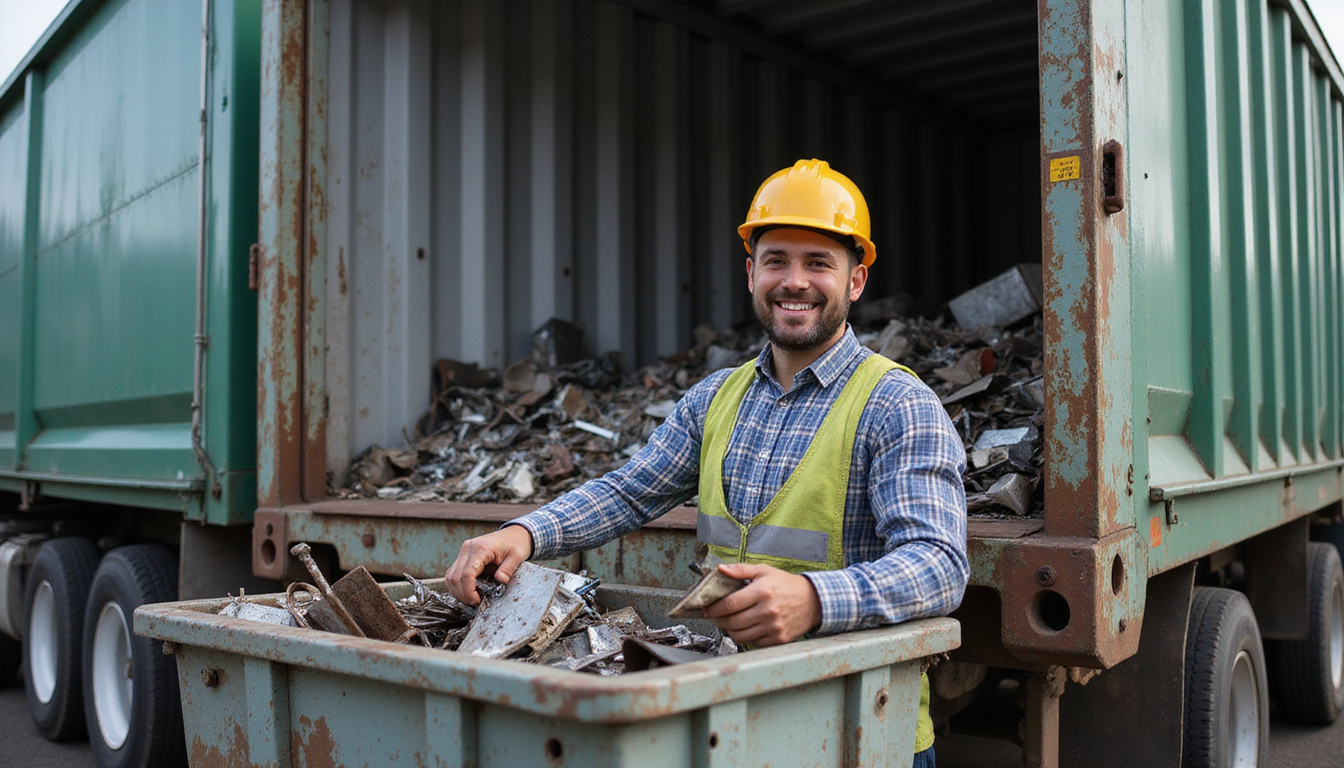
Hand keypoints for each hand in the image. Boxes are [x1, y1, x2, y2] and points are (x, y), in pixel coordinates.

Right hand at [444, 524, 533, 604]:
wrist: (513, 533)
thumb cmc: (515, 543)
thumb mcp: (517, 556)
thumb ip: (508, 569)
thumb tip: (501, 581)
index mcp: (481, 548)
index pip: (467, 574)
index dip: (469, 591)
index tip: (477, 601)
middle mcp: (468, 548)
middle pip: (455, 577)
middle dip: (463, 594)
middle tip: (475, 603)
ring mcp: (464, 551)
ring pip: (450, 576)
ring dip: (458, 591)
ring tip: (472, 599)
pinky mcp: (463, 556)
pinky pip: (453, 573)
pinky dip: (458, 585)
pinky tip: (469, 591)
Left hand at [701, 563, 821, 646]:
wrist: (813, 601)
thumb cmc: (787, 585)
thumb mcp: (764, 571)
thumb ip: (740, 570)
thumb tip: (720, 569)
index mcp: (762, 592)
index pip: (729, 604)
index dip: (713, 608)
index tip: (707, 609)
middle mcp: (768, 611)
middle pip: (732, 622)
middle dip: (719, 620)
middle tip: (717, 615)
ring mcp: (774, 627)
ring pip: (740, 636)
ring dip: (730, 630)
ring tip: (732, 621)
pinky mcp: (779, 639)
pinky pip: (753, 643)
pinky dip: (746, 637)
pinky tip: (748, 627)